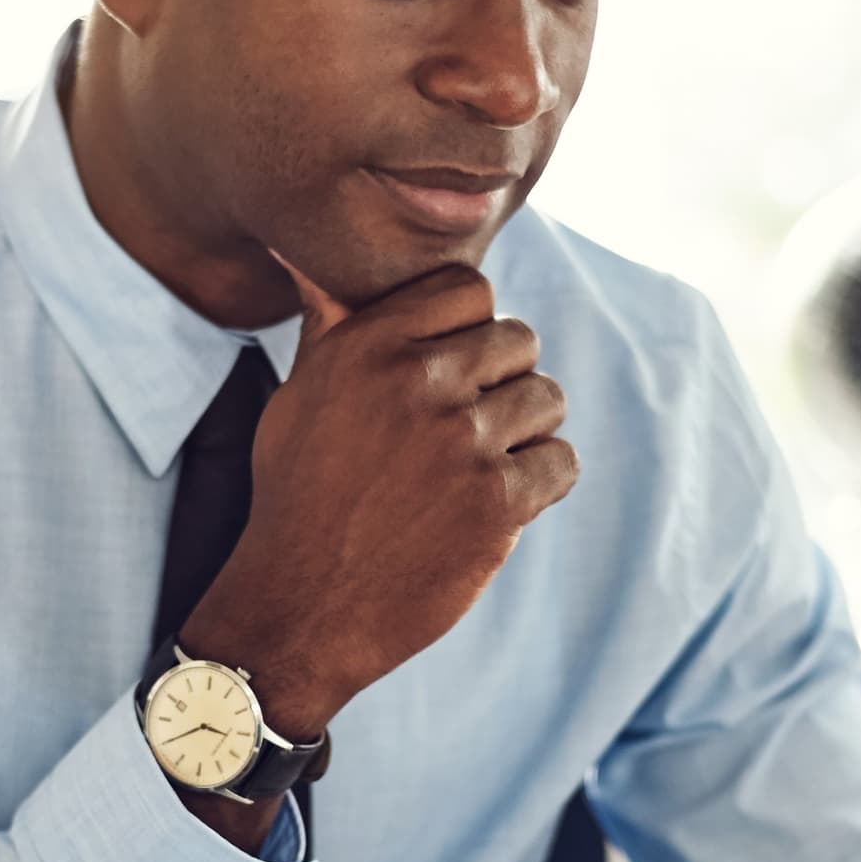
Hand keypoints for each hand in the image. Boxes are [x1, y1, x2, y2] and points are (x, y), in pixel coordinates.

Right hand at [180, 259, 576, 737]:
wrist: (302, 607)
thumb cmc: (299, 496)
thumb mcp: (299, 396)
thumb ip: (330, 324)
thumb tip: (307, 253)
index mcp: (368, 345)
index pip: (469, 288)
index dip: (472, 327)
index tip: (455, 367)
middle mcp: (418, 382)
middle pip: (519, 339)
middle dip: (503, 381)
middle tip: (471, 426)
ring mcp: (461, 442)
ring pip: (547, 399)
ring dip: (526, 432)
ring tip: (482, 465)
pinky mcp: (496, 502)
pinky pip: (561, 462)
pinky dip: (541, 484)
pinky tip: (499, 503)